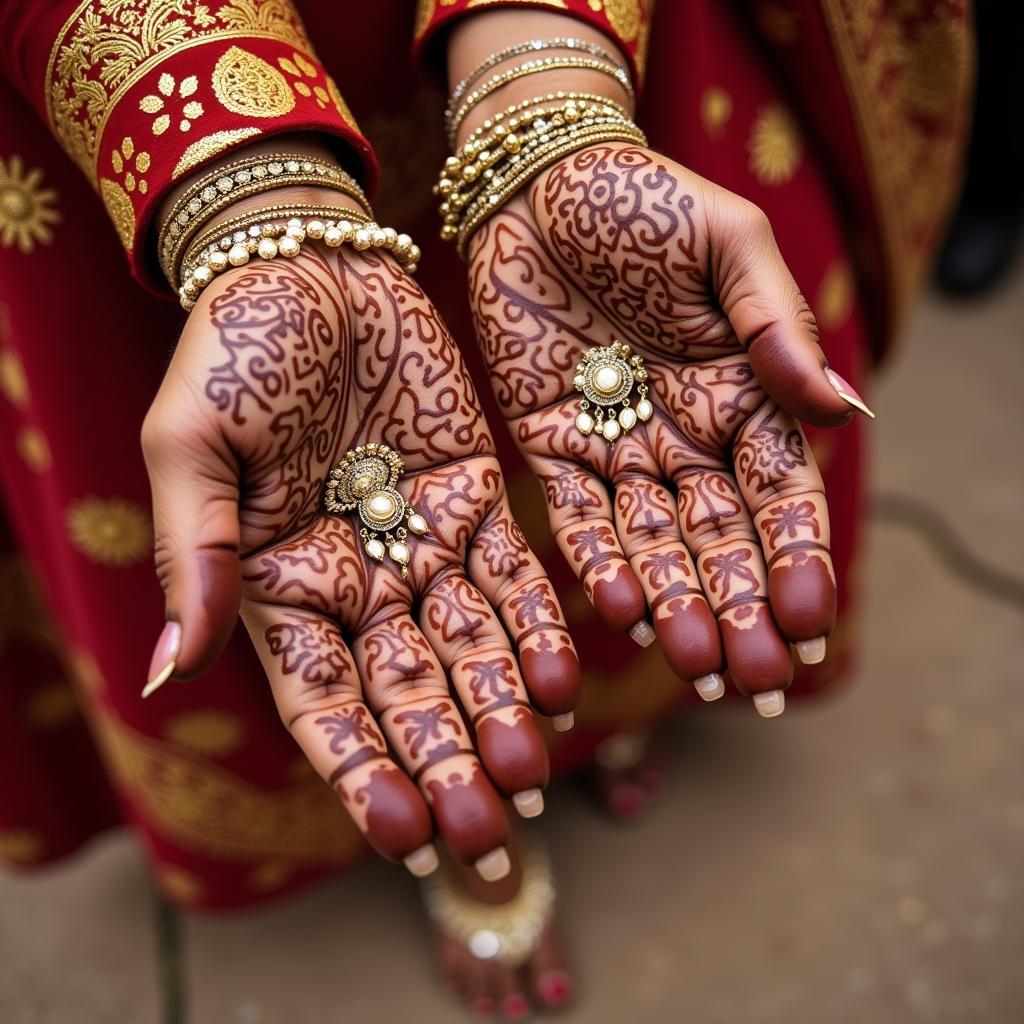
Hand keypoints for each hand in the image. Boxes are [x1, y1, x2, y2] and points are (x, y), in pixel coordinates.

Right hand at [142, 242, 580, 877]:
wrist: (313, 266)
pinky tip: (561, 682)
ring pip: (469, 650)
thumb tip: (168, 674)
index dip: (360, 769)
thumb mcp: (192, 444)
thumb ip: (197, 555)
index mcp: (280, 586)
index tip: (401, 835)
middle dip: (445, 764)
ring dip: (500, 713)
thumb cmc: (233, 349)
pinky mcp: (479, 501)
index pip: (323, 701)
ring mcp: (422, 546)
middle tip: (488, 836)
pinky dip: (537, 630)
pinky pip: (514, 579)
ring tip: (533, 775)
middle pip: (406, 694)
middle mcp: (357, 583)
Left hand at [466, 143, 861, 711]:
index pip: (779, 492)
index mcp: (743, 393)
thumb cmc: (645, 200)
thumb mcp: (729, 247)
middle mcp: (686, 435)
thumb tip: (837, 407)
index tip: (810, 622)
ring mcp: (619, 446)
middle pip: (720, 538)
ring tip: (700, 671)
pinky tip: (622, 611)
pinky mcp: (553, 444)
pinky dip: (599, 562)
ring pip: (655, 543)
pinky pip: (579, 516)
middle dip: (741, 609)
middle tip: (756, 683)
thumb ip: (775, 327)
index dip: (796, 557)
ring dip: (679, 605)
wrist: (539, 183)